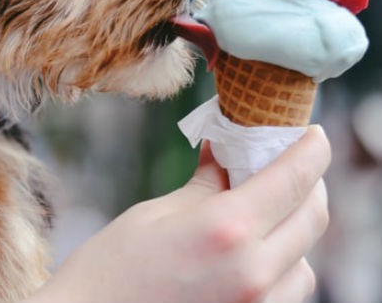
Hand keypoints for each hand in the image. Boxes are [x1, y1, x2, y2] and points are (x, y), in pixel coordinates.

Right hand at [28, 127, 329, 302]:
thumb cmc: (108, 271)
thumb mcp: (153, 216)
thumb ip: (204, 186)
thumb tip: (226, 153)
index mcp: (225, 230)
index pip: (294, 179)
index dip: (311, 149)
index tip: (310, 134)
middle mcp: (253, 272)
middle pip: (312, 217)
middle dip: (306, 184)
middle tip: (283, 166)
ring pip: (305, 259)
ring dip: (293, 229)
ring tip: (260, 214)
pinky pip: (287, 290)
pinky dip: (280, 265)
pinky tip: (248, 253)